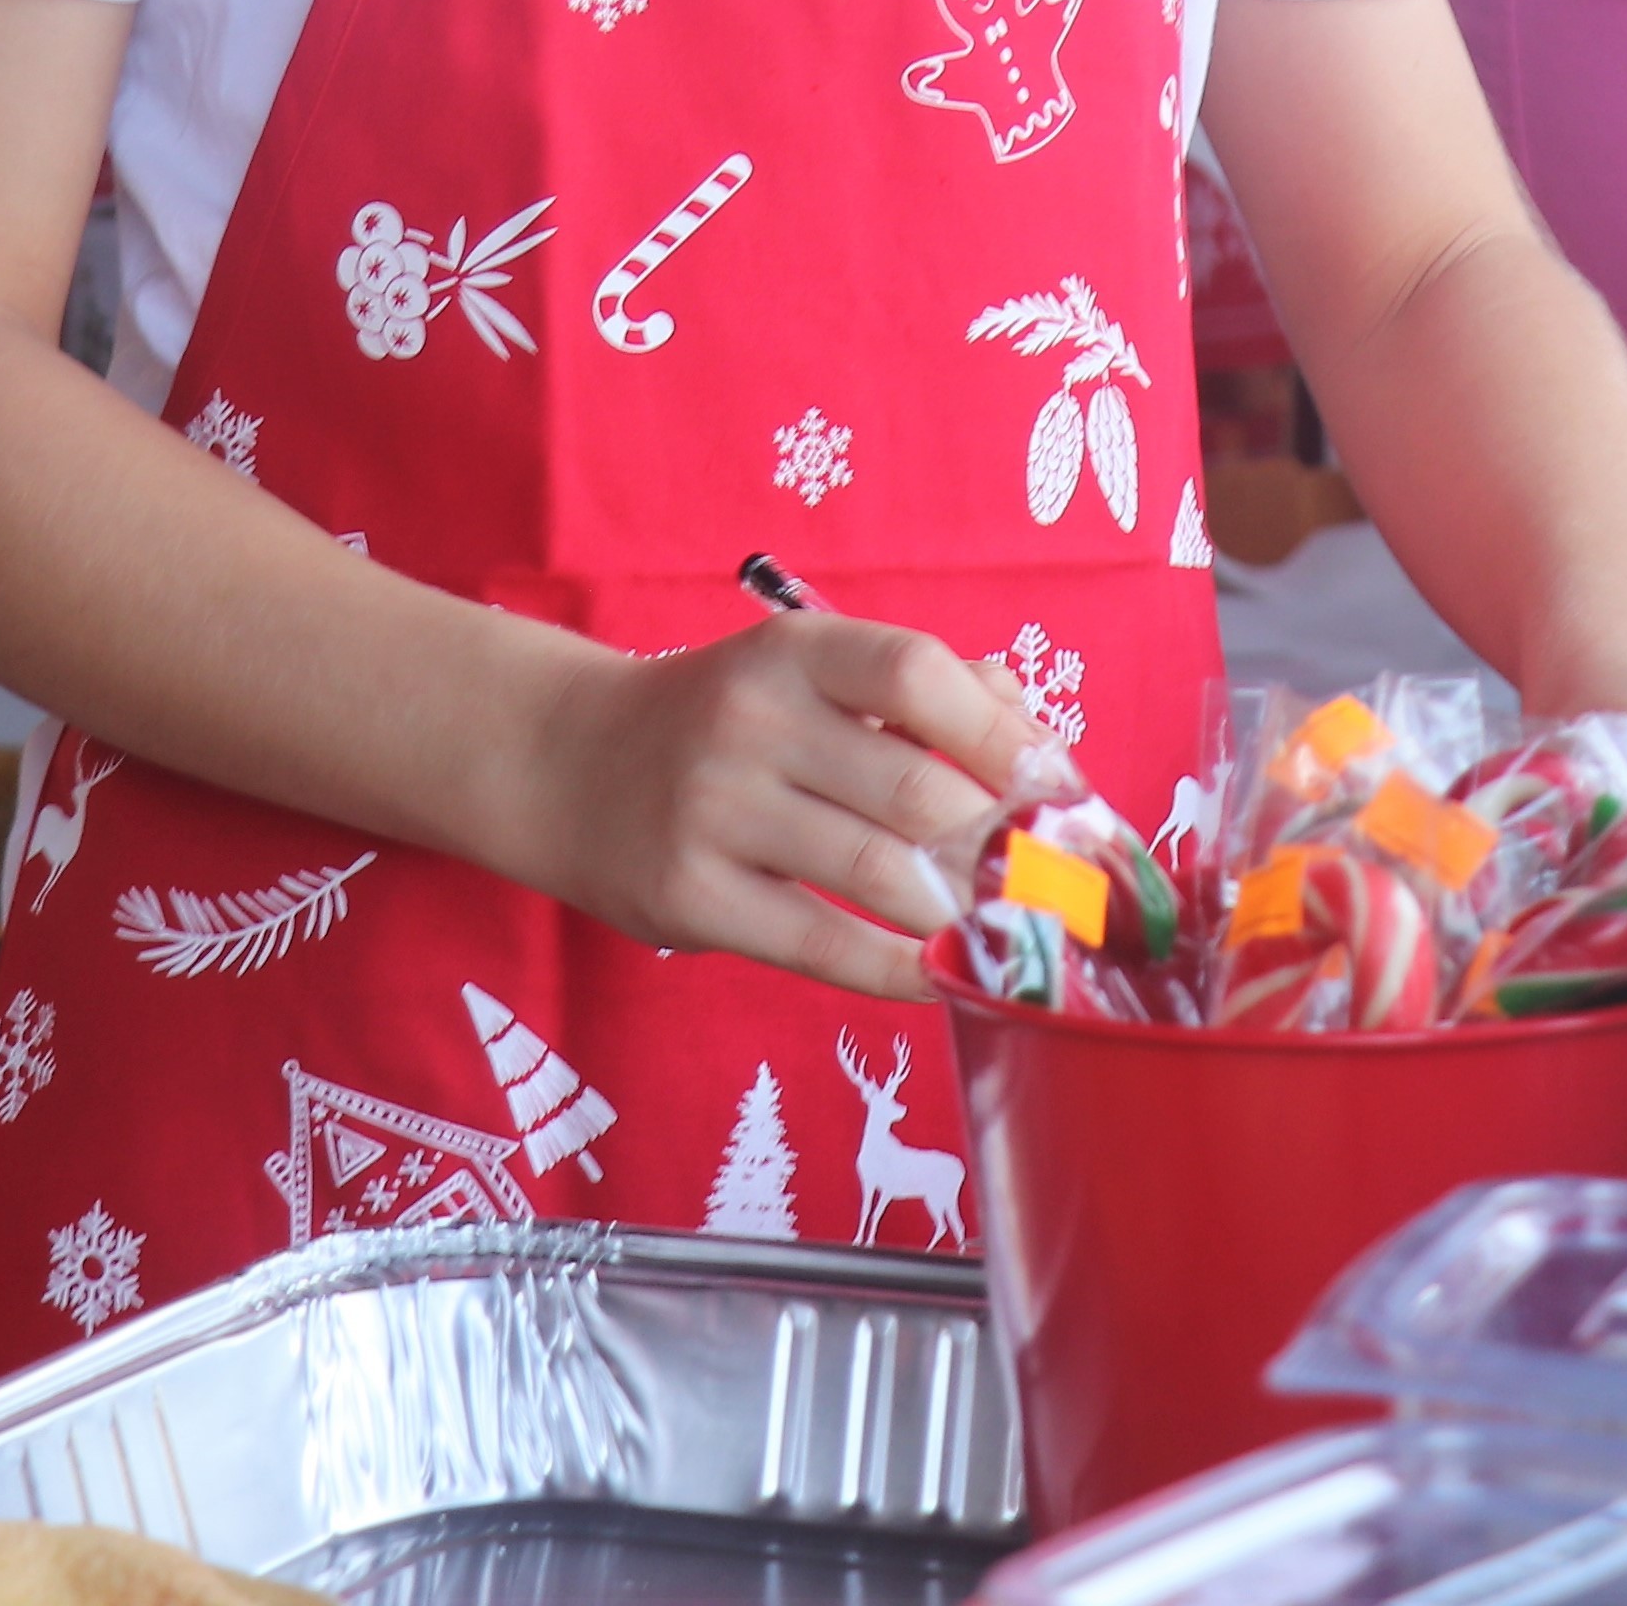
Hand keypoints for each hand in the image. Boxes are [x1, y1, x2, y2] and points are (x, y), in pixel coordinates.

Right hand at [507, 609, 1057, 1004]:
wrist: (565, 764)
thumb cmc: (721, 718)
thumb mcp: (806, 673)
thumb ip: (922, 691)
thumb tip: (1036, 737)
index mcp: (794, 653)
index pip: (916, 672)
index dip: (1003, 734)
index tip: (1061, 786)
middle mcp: (751, 721)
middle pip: (914, 789)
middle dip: (1001, 844)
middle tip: (1048, 879)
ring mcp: (714, 812)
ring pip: (880, 874)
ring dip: (961, 910)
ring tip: (1006, 926)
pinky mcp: (689, 898)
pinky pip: (821, 945)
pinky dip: (898, 968)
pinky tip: (940, 973)